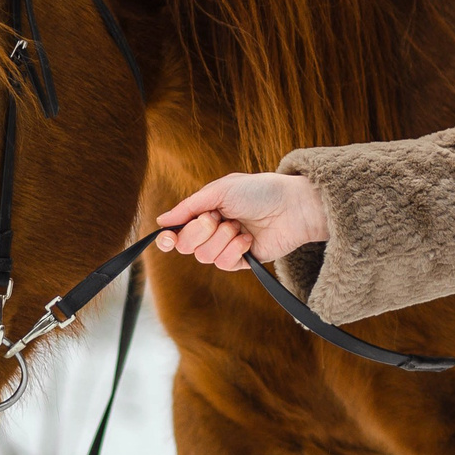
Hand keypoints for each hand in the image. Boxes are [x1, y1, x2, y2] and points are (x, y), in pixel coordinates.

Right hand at [155, 172, 329, 271]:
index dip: (168, 238)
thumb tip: (162, 221)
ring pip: (204, 256)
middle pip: (186, 245)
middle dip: (199, 231)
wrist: (292, 206)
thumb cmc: (259, 191)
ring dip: (221, 238)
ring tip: (240, 225)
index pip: (177, 231)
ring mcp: (228, 246)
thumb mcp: (220, 190)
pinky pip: (224, 264)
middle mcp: (213, 230)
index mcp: (205, 211)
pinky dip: (234, 250)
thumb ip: (188, 207)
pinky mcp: (243, 260)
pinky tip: (249, 239)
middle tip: (219, 216)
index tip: (168, 238)